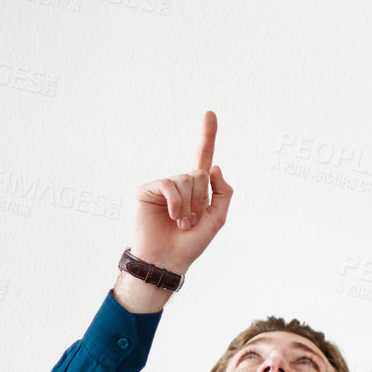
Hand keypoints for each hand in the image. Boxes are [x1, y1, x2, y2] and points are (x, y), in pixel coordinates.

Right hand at [131, 111, 232, 273]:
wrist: (167, 259)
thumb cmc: (191, 242)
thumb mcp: (217, 218)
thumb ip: (223, 192)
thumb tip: (215, 167)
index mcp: (197, 188)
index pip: (203, 157)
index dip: (207, 135)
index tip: (210, 112)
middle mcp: (180, 183)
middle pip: (200, 173)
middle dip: (200, 199)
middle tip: (190, 220)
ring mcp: (163, 186)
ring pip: (186, 179)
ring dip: (188, 205)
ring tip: (180, 222)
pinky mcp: (148, 190)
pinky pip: (169, 185)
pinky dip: (175, 202)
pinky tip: (171, 216)